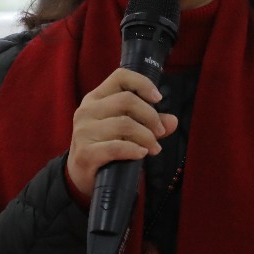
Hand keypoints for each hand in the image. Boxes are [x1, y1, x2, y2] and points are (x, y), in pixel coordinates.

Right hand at [67, 68, 177, 193]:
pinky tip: (142, 154)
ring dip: (146, 137)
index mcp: (95, 98)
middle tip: (160, 132)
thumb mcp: (125, 130)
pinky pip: (116, 147)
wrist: (81, 176)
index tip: (158, 98)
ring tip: (154, 148)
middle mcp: (87, 110)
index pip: (120, 77)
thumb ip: (148, 123)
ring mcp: (83, 131)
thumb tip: (172, 121)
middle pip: (127, 100)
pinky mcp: (85, 153)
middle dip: (150, 116)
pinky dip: (134, 150)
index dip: (142, 83)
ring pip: (124, 124)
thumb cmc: (105, 147)